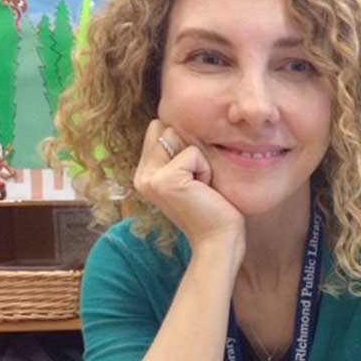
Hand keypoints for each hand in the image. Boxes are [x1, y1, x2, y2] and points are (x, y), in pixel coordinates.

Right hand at [134, 120, 244, 261]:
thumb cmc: (212, 208)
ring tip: (201, 186)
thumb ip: (176, 152)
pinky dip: (205, 170)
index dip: (184, 143)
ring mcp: (150, 178)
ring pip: (179, 138)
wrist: (217, 239)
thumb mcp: (190, 175)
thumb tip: (172, 121)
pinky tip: (204, 191)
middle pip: (167, 129)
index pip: (159, 129)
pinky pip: (193, 154)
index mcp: (145, 173)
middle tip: (198, 182)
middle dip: (191, 150)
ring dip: (199, 160)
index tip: (192, 175)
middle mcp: (142, 175)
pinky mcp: (165, 180)